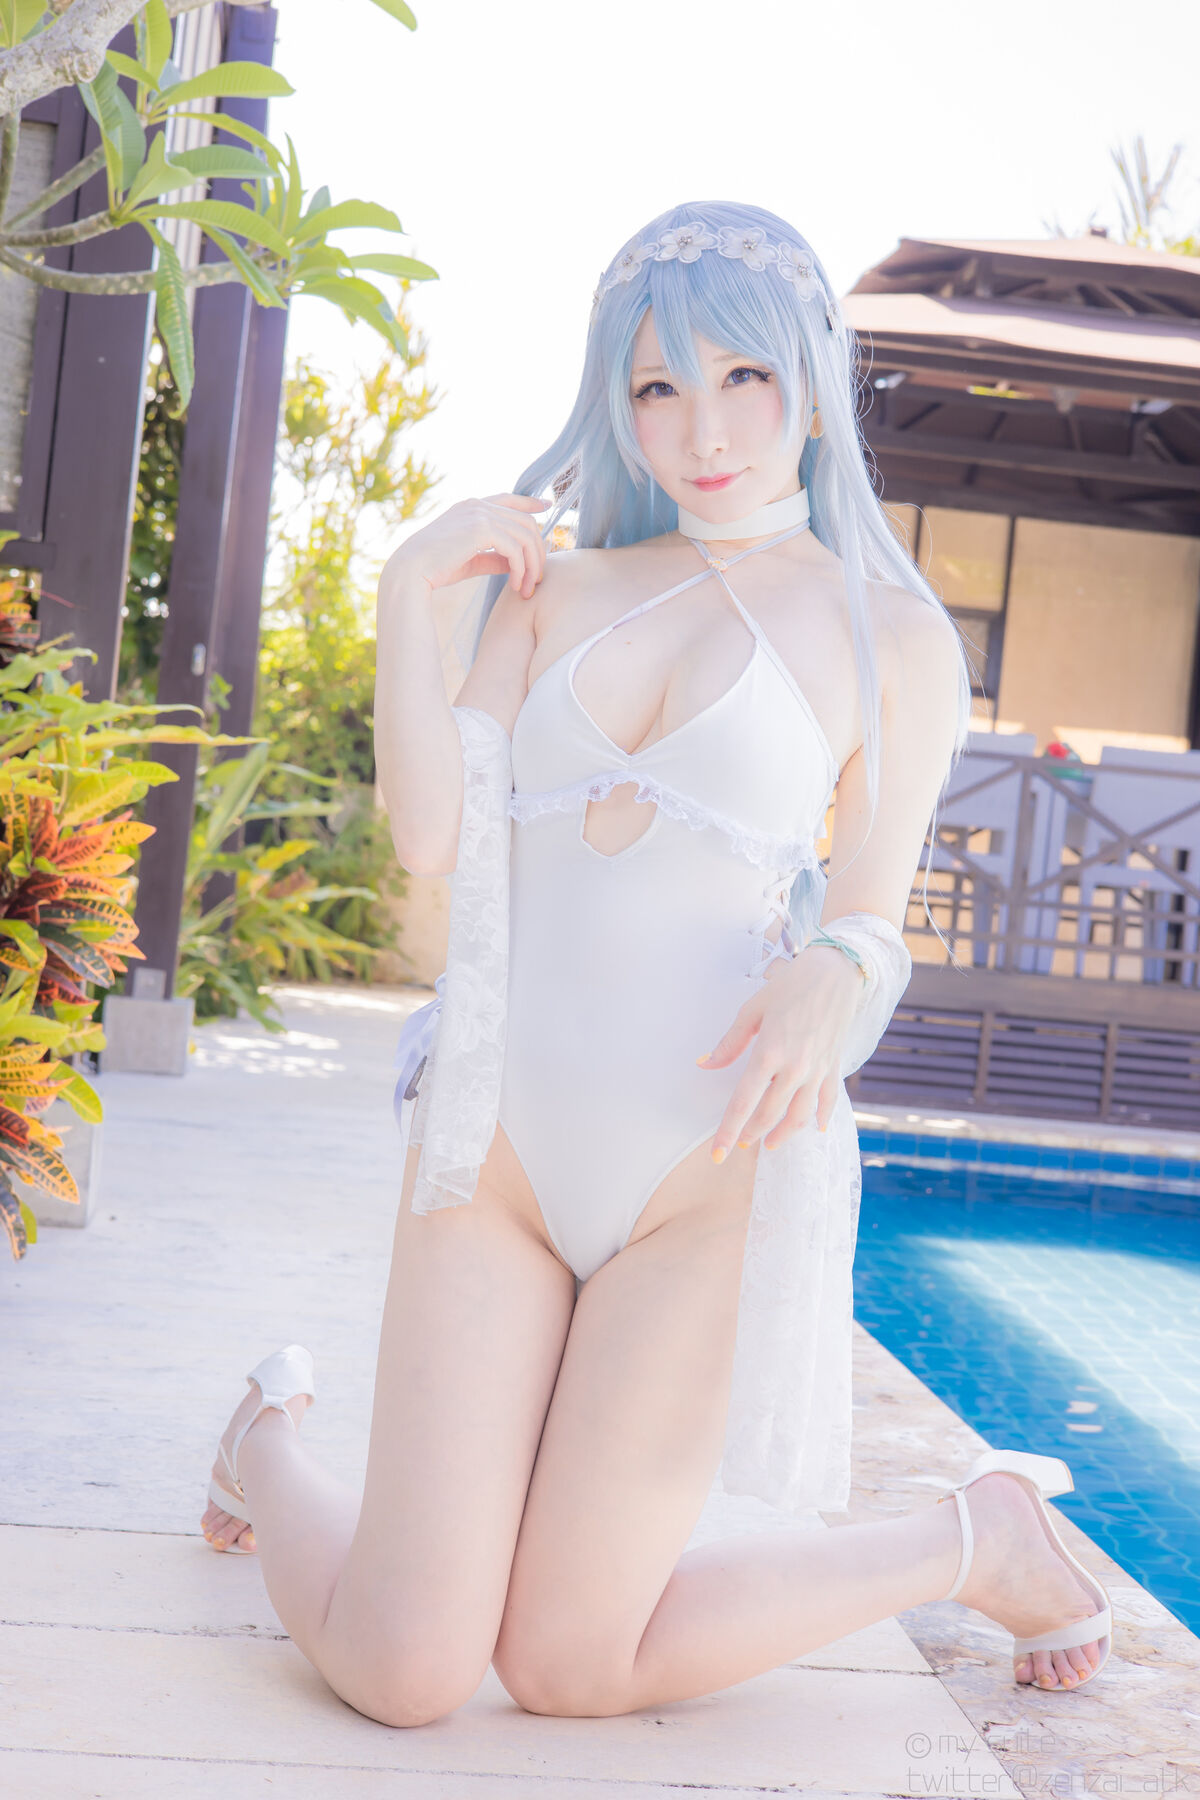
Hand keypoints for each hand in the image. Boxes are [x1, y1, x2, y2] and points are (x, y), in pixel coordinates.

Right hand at [380, 493, 550, 602]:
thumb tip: (514, 564)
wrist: (411, 571)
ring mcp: (479, 514)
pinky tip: (515, 585)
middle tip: (538, 580)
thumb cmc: (435, 569)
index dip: (529, 502)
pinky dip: (521, 569)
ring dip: (532, 565)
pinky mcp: (482, 528)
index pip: (508, 499)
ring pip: (525, 536)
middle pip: (525, 522)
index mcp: (470, 508)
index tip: (546, 506)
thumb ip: (493, 558)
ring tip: (527, 588)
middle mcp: (477, 505)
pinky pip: (515, 548)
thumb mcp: (470, 561)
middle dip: (537, 552)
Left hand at [697, 946, 866, 1157]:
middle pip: (769, 1114)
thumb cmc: (790, 985)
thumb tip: (704, 1064)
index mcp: (769, 1053)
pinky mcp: (833, 1067)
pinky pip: (827, 1101)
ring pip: (799, 1116)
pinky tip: (814, 1128)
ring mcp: (817, 1070)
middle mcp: (795, 1068)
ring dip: (782, 1134)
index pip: (743, 1102)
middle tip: (738, 1143)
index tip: (716, 1153)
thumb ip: (729, 1044)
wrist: (835, 971)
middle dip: (751, 1133)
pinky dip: (820, 1118)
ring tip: (770, 1143)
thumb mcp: (752, 1010)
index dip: (728, 1130)